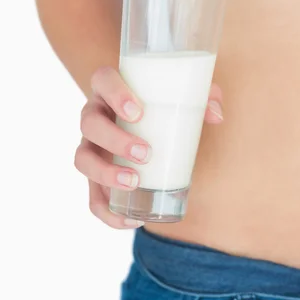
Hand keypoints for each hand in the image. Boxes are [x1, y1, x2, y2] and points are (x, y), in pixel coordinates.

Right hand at [74, 66, 223, 228]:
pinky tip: (131, 219)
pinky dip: (106, 210)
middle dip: (115, 140)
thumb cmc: (165, 103)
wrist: (146, 120)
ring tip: (134, 183)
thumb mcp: (185, 94)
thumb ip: (205, 97)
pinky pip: (91, 195)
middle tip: (146, 153)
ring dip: (105, 174)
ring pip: (83, 159)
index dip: (115, 94)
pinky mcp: (95, 174)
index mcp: (111, 88)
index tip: (138, 113)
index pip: (102, 80)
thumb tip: (216, 116)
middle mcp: (95, 114)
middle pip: (90, 123)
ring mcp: (91, 145)